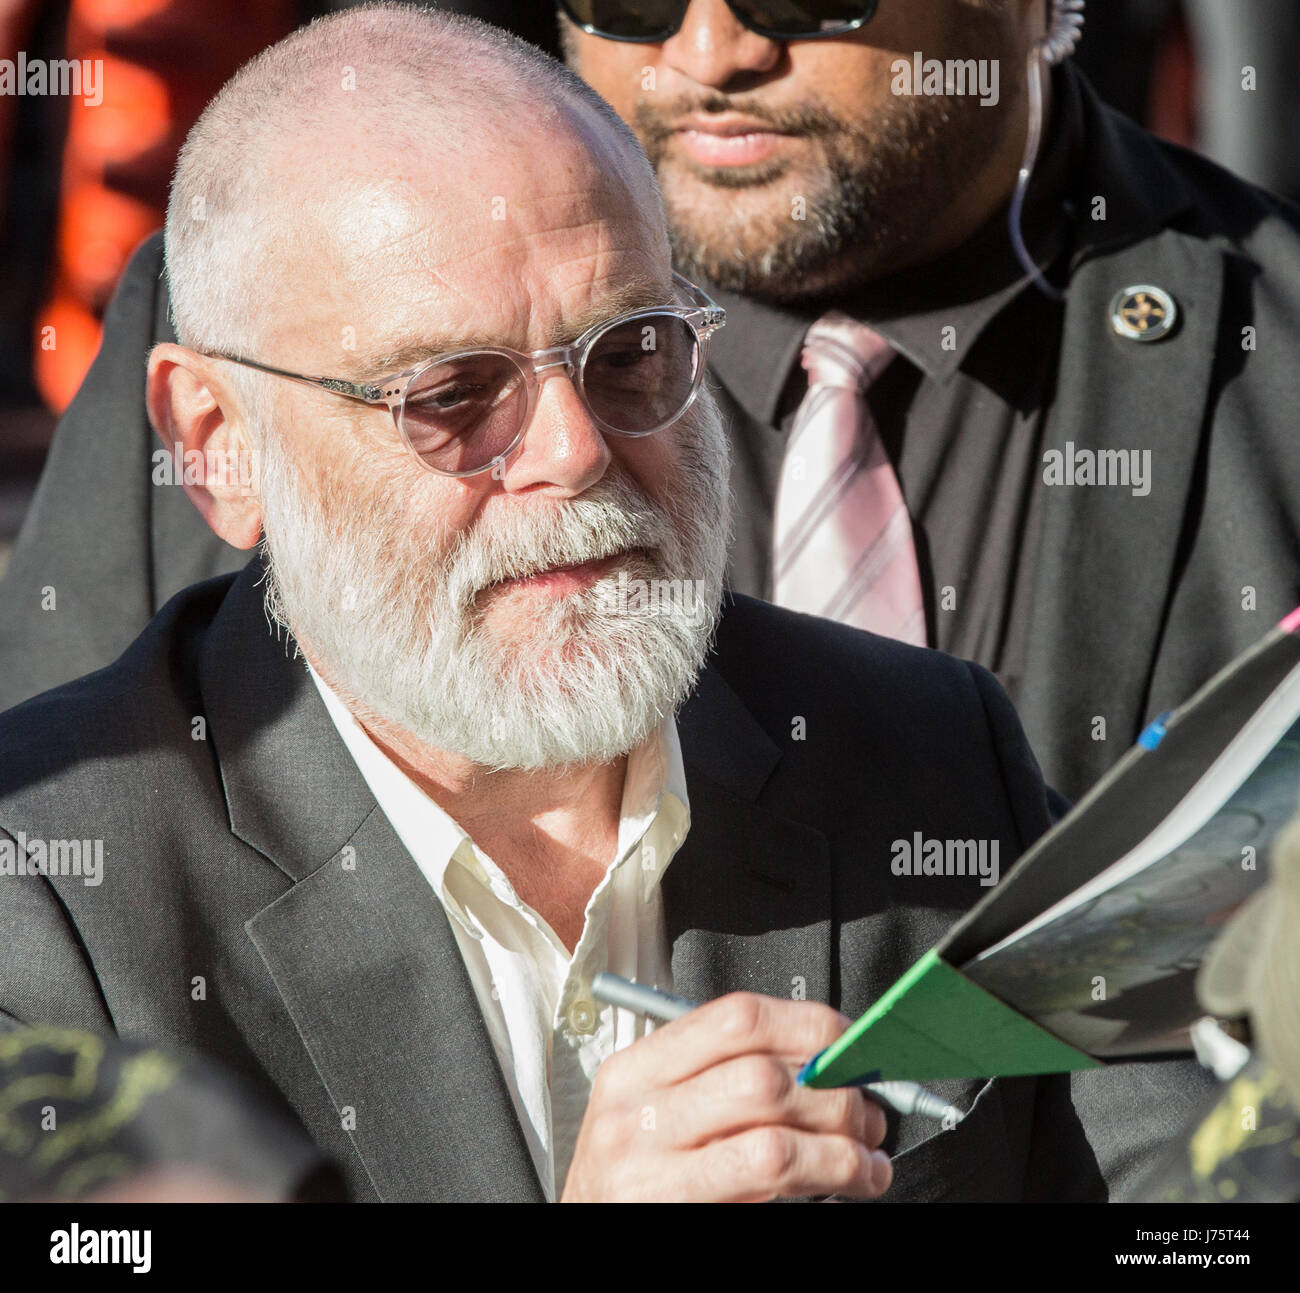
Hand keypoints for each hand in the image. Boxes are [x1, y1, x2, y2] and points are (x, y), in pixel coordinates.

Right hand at [560, 992, 890, 1201]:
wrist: (581, 1234)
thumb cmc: (631, 1174)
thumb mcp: (654, 1108)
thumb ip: (718, 1075)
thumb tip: (823, 1061)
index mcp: (635, 1068)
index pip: (736, 1019)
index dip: (809, 1027)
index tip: (848, 1045)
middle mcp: (635, 1115)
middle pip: (762, 1080)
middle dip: (834, 1095)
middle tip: (867, 1113)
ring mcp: (649, 1174)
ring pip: (773, 1146)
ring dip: (840, 1150)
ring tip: (864, 1158)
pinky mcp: (672, 1217)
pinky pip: (764, 1194)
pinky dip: (824, 1182)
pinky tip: (848, 1182)